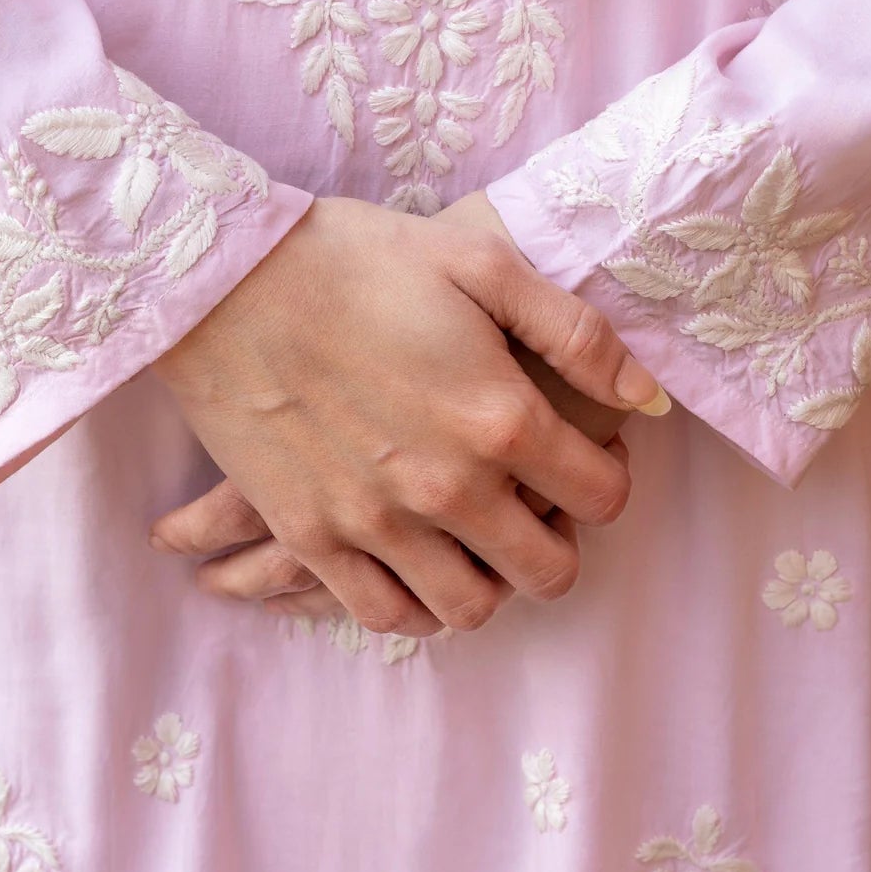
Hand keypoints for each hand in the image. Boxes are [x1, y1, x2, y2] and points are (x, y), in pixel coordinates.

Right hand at [149, 193, 666, 635]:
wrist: (224, 277)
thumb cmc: (356, 256)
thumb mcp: (479, 261)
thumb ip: (575, 334)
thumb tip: (647, 398)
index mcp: (501, 419)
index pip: (603, 497)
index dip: (606, 476)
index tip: (584, 454)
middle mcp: (448, 489)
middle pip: (548, 572)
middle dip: (560, 541)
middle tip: (538, 504)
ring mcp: (376, 524)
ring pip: (470, 608)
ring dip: (489, 581)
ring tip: (478, 539)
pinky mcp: (311, 537)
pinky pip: (384, 615)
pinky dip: (412, 603)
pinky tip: (415, 563)